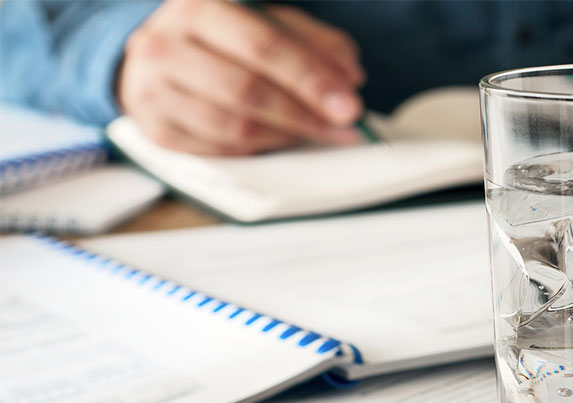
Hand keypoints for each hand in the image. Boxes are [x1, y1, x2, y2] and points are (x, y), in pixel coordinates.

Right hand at [118, 0, 365, 154]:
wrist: (155, 55)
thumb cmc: (217, 37)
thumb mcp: (264, 21)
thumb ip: (309, 42)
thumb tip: (348, 74)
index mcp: (200, 7)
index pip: (263, 46)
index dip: (311, 78)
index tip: (347, 102)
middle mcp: (167, 46)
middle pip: (249, 91)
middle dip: (306, 114)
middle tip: (343, 126)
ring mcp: (155, 90)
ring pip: (237, 127)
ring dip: (290, 135)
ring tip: (321, 132)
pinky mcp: (158, 129)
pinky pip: (223, 150)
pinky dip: (263, 148)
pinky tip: (285, 138)